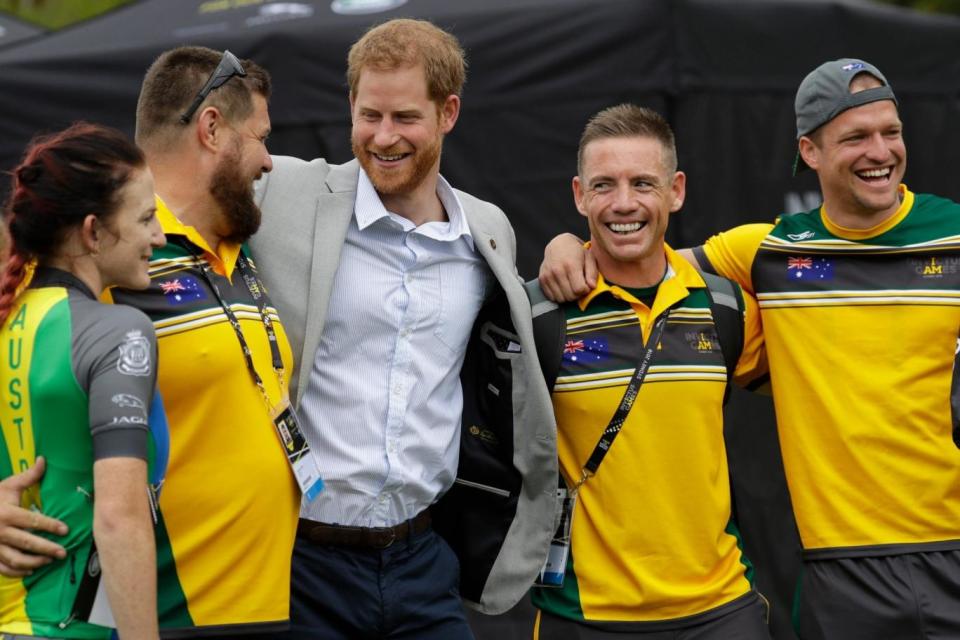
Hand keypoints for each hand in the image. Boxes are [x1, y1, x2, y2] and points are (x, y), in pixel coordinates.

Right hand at [0, 457, 67, 576]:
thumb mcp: (8, 486)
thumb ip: (28, 476)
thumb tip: (43, 459)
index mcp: (7, 513)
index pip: (32, 521)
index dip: (50, 525)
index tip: (65, 530)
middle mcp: (0, 531)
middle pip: (27, 542)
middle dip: (47, 548)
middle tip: (63, 552)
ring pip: (15, 559)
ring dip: (34, 562)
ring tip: (50, 561)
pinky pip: (3, 568)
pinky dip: (17, 572)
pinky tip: (31, 570)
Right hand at [538, 233, 597, 301]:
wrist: (558, 244)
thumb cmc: (576, 251)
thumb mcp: (589, 257)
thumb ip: (592, 273)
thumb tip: (592, 286)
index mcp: (571, 265)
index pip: (579, 289)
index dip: (585, 290)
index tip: (586, 285)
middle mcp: (557, 271)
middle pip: (570, 296)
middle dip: (577, 294)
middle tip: (579, 286)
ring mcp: (548, 276)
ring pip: (561, 299)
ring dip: (568, 296)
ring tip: (571, 286)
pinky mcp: (542, 280)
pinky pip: (552, 297)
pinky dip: (559, 295)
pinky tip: (562, 286)